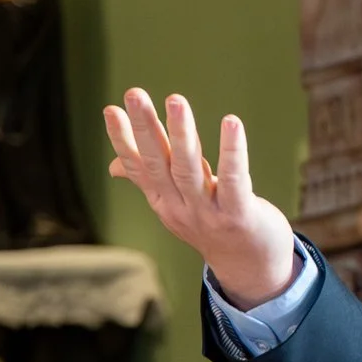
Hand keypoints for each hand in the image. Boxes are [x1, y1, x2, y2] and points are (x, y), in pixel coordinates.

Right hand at [103, 89, 296, 309]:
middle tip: (134, 93)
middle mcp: (179, 207)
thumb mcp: (176, 204)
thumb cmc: (215, 225)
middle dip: (145, 127)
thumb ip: (150, 180)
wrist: (251, 268)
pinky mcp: (239, 215)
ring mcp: (208, 213)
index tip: (111, 109)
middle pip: (159, 162)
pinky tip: (232, 122)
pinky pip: (234, 179)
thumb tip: (113, 165)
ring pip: (189, 169)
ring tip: (175, 101)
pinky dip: (232, 151)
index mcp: (162, 200)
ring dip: (182, 133)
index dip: (123, 139)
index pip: (138, 166)